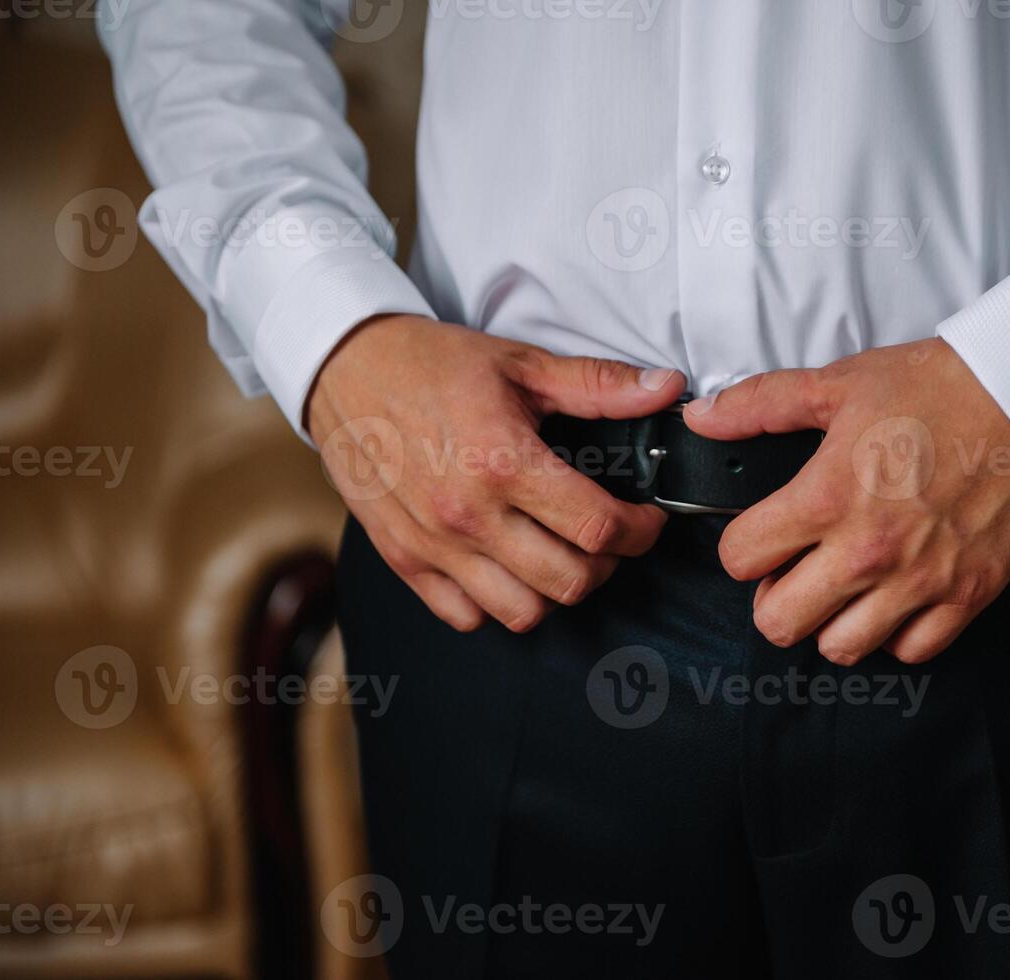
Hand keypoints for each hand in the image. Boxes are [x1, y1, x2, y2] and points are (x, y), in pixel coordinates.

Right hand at [308, 314, 684, 631]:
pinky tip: (509, 566)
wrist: (344, 370)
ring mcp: (433, 545)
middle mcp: (467, 514)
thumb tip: (665, 390)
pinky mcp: (404, 560)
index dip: (641, 531)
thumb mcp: (522, 365)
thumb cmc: (432, 365)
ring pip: (523, 612)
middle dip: (607, 564)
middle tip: (609, 536)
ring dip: (556, 590)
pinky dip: (497, 603)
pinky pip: (467, 616)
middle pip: (569, 582)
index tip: (646, 519)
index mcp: (502, 462)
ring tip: (561, 553)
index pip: (598, 528)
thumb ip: (599, 385)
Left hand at [683, 338, 1009, 665]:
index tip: (761, 535)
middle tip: (793, 571)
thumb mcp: (841, 383)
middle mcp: (869, 550)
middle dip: (773, 597)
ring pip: (840, 648)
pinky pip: (911, 651)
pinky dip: (896, 634)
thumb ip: (762, 404)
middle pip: (778, 622)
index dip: (742, 546)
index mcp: (828, 497)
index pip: (741, 558)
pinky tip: (894, 598)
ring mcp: (920, 581)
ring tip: (843, 587)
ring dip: (831, 622)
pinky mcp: (968, 595)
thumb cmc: (943, 387)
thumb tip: (703, 417)